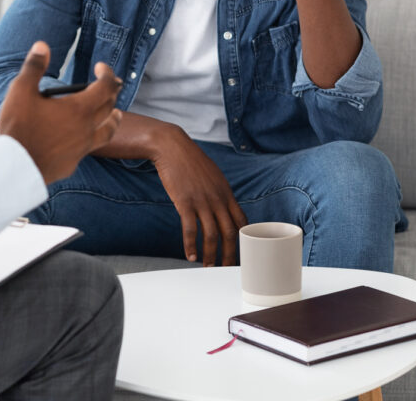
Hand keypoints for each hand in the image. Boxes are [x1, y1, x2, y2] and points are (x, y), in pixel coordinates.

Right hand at [0, 41, 123, 184]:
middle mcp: (87, 128)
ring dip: (114, 118)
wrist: (15, 167)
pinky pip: (91, 147)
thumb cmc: (19, 128)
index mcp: (79, 108)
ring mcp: (82, 147)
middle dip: (111, 92)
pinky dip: (94, 138)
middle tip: (109, 85)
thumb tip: (42, 46)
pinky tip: (87, 138)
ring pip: (108, 131)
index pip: (105, 87)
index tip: (101, 67)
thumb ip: (34, 67)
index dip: (107, 73)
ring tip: (116, 114)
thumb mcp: (21, 91)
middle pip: (109, 107)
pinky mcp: (74, 162)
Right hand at [150, 124, 248, 265]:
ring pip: (211, 235)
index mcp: (226, 193)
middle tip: (226, 268)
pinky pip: (190, 230)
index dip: (243, 239)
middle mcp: (218, 199)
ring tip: (208, 266)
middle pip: (229, 233)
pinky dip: (191, 246)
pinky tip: (190, 255)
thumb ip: (219, 193)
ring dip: (211, 255)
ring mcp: (202, 201)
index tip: (240, 252)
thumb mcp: (213, 175)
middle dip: (229, 254)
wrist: (172, 147)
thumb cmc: (191, 161)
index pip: (241, 221)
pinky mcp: (185, 203)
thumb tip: (223, 208)